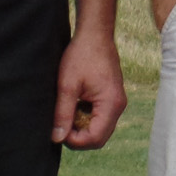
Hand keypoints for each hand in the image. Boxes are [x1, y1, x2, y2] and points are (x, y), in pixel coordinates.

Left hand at [53, 27, 127, 148]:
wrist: (95, 34)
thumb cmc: (81, 55)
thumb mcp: (67, 86)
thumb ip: (63, 114)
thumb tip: (57, 138)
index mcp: (111, 103)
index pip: (95, 138)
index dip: (75, 141)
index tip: (58, 131)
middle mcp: (118, 105)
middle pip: (99, 138)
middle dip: (78, 137)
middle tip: (61, 126)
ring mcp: (117, 101)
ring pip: (100, 129)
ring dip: (82, 128)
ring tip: (66, 113)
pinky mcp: (112, 97)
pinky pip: (101, 118)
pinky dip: (86, 119)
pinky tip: (74, 106)